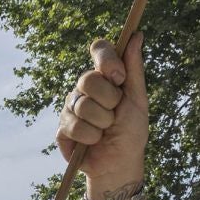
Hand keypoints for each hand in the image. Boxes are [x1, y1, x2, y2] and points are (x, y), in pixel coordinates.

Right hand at [56, 32, 147, 194]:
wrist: (120, 164)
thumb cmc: (131, 132)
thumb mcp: (138, 100)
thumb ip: (135, 69)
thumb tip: (137, 35)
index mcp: (104, 76)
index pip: (99, 49)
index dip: (107, 60)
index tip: (119, 77)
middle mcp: (84, 88)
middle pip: (88, 79)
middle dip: (108, 100)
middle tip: (115, 114)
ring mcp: (71, 107)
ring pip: (82, 105)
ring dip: (102, 123)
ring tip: (106, 131)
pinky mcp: (62, 129)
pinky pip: (74, 126)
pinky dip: (90, 137)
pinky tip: (93, 142)